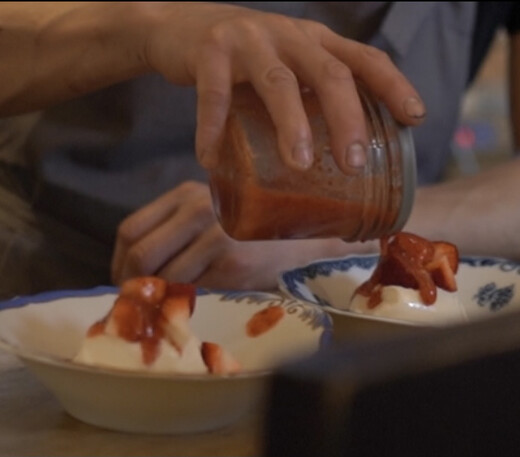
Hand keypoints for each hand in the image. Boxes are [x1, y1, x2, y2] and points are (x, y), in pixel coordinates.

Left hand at [111, 181, 370, 289]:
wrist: (306, 235)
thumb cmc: (255, 229)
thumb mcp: (213, 213)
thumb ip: (177, 229)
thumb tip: (134, 270)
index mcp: (187, 193)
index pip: (130, 229)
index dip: (118, 261)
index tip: (122, 281)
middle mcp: (199, 208)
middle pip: (140, 253)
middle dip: (131, 284)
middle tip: (137, 303)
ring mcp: (216, 234)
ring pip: (165, 277)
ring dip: (160, 298)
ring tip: (165, 309)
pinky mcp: (234, 261)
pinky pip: (195, 290)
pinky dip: (188, 303)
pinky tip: (195, 306)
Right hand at [138, 2, 425, 172]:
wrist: (182, 24)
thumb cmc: (247, 59)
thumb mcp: (289, 66)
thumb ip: (311, 98)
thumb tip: (340, 164)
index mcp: (317, 42)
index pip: (365, 59)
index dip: (394, 86)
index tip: (415, 118)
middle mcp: (291, 36)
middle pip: (330, 73)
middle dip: (347, 120)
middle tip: (354, 164)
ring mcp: (250, 40)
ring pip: (279, 82)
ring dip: (291, 125)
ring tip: (299, 165)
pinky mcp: (210, 51)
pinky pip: (214, 94)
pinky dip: (212, 128)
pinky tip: (211, 159)